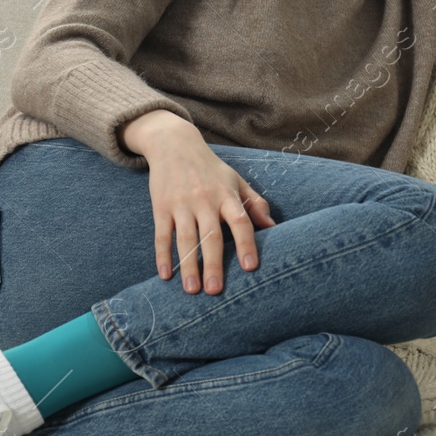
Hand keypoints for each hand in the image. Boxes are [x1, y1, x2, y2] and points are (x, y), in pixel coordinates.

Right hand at [141, 125, 276, 294]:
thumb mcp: (236, 181)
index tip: (250, 267)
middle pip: (210, 235)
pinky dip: (162, 256)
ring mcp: (181, 203)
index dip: (246, 243)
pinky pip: (161, 234)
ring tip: (192, 290)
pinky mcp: (161, 206)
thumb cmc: (211, 169)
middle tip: (215, 291)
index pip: (240, 220)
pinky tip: (165, 276)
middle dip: (213, 264)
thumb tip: (274, 228)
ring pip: (185, 238)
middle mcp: (204, 199)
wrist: (174, 144)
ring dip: (188, 265)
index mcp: (226, 195)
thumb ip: (255, 203)